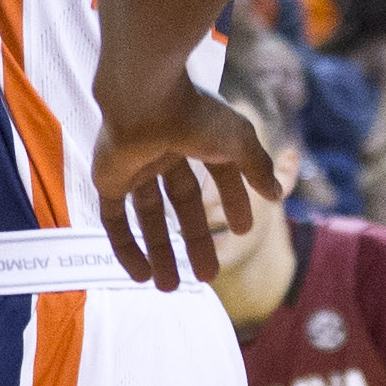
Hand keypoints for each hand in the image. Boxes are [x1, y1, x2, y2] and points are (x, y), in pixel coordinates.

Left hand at [91, 77, 281, 289]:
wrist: (145, 98)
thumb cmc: (195, 114)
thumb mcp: (240, 142)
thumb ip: (257, 168)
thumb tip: (277, 195)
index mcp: (195, 135)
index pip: (217, 174)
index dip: (232, 201)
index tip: (243, 230)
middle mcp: (163, 150)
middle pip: (181, 203)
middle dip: (195, 240)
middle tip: (208, 277)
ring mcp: (133, 165)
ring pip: (146, 216)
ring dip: (159, 252)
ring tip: (170, 288)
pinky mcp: (107, 179)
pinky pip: (113, 219)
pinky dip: (126, 247)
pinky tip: (140, 276)